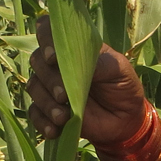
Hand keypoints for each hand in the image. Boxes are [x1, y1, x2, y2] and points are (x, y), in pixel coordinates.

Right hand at [26, 15, 147, 146]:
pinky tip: (55, 130)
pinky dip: (42, 122)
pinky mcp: (48, 110)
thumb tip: (80, 62)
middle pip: (37, 61)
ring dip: (46, 103)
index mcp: (75, 48)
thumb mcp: (121, 71)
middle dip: (49, 79)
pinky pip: (35, 114)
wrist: (125, 119)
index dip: (46, 38)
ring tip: (63, 117)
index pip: (50, 31)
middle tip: (64, 95)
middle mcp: (58, 64)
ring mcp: (50, 87)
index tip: (53, 57)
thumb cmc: (123, 87)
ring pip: (34, 88)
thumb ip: (103, 63)